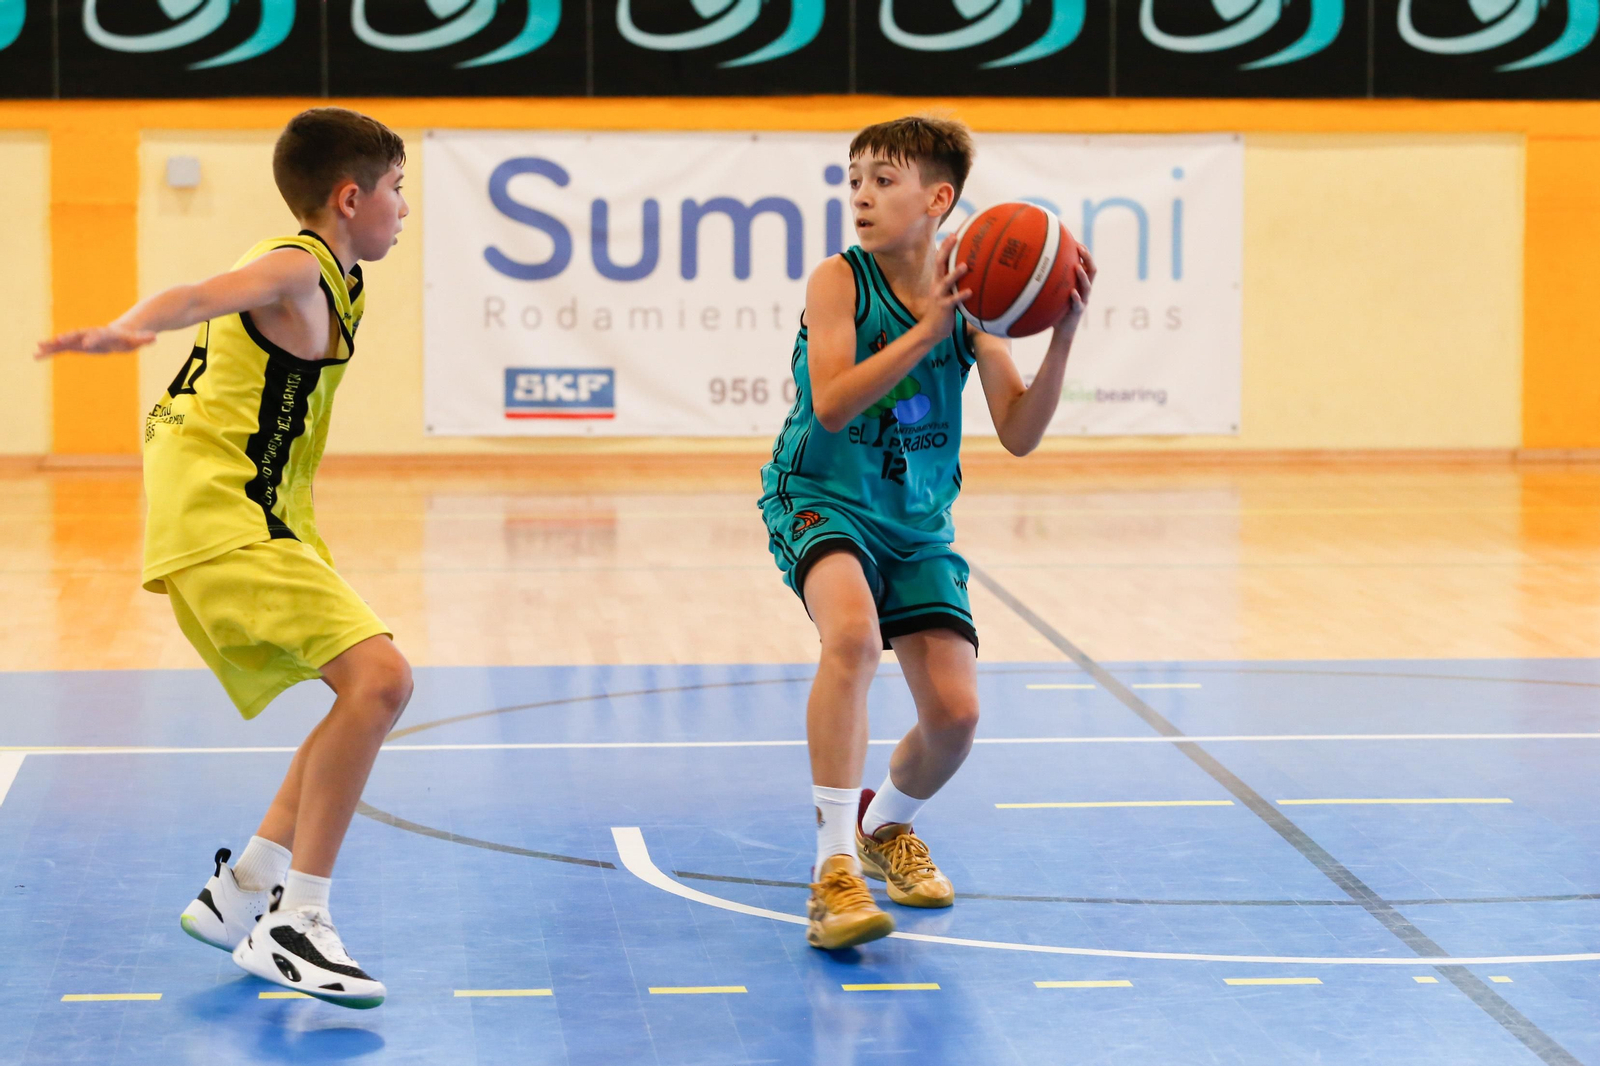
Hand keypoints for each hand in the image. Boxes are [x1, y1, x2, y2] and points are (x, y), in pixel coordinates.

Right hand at [35, 324, 156, 358]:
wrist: (120, 330)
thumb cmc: (130, 337)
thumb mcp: (138, 339)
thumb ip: (144, 338)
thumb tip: (154, 337)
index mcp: (106, 333)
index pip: (100, 335)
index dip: (93, 339)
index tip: (86, 343)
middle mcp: (91, 334)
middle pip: (78, 335)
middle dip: (68, 338)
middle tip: (56, 341)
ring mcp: (81, 339)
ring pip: (66, 342)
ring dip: (52, 345)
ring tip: (37, 349)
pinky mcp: (76, 345)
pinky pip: (61, 349)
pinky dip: (50, 351)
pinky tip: (36, 355)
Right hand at [918, 233, 972, 341]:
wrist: (931, 330)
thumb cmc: (943, 310)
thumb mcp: (947, 293)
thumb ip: (955, 283)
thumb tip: (969, 272)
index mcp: (938, 280)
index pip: (940, 259)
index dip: (946, 246)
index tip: (954, 233)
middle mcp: (937, 285)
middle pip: (940, 263)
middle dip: (947, 249)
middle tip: (955, 237)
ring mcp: (939, 296)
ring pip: (946, 281)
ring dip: (955, 273)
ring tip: (965, 265)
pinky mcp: (944, 307)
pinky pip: (953, 300)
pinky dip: (961, 295)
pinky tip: (970, 292)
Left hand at [1050, 243, 1096, 341]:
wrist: (1062, 332)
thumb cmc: (1057, 310)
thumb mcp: (1055, 293)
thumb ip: (1052, 281)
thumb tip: (1036, 266)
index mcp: (1081, 284)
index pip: (1087, 266)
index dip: (1085, 254)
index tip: (1078, 243)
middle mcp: (1085, 291)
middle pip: (1092, 272)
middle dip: (1088, 259)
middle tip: (1081, 249)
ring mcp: (1083, 301)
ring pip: (1088, 286)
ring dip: (1083, 276)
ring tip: (1077, 267)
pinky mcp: (1078, 312)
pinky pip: (1079, 304)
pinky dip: (1076, 297)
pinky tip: (1072, 292)